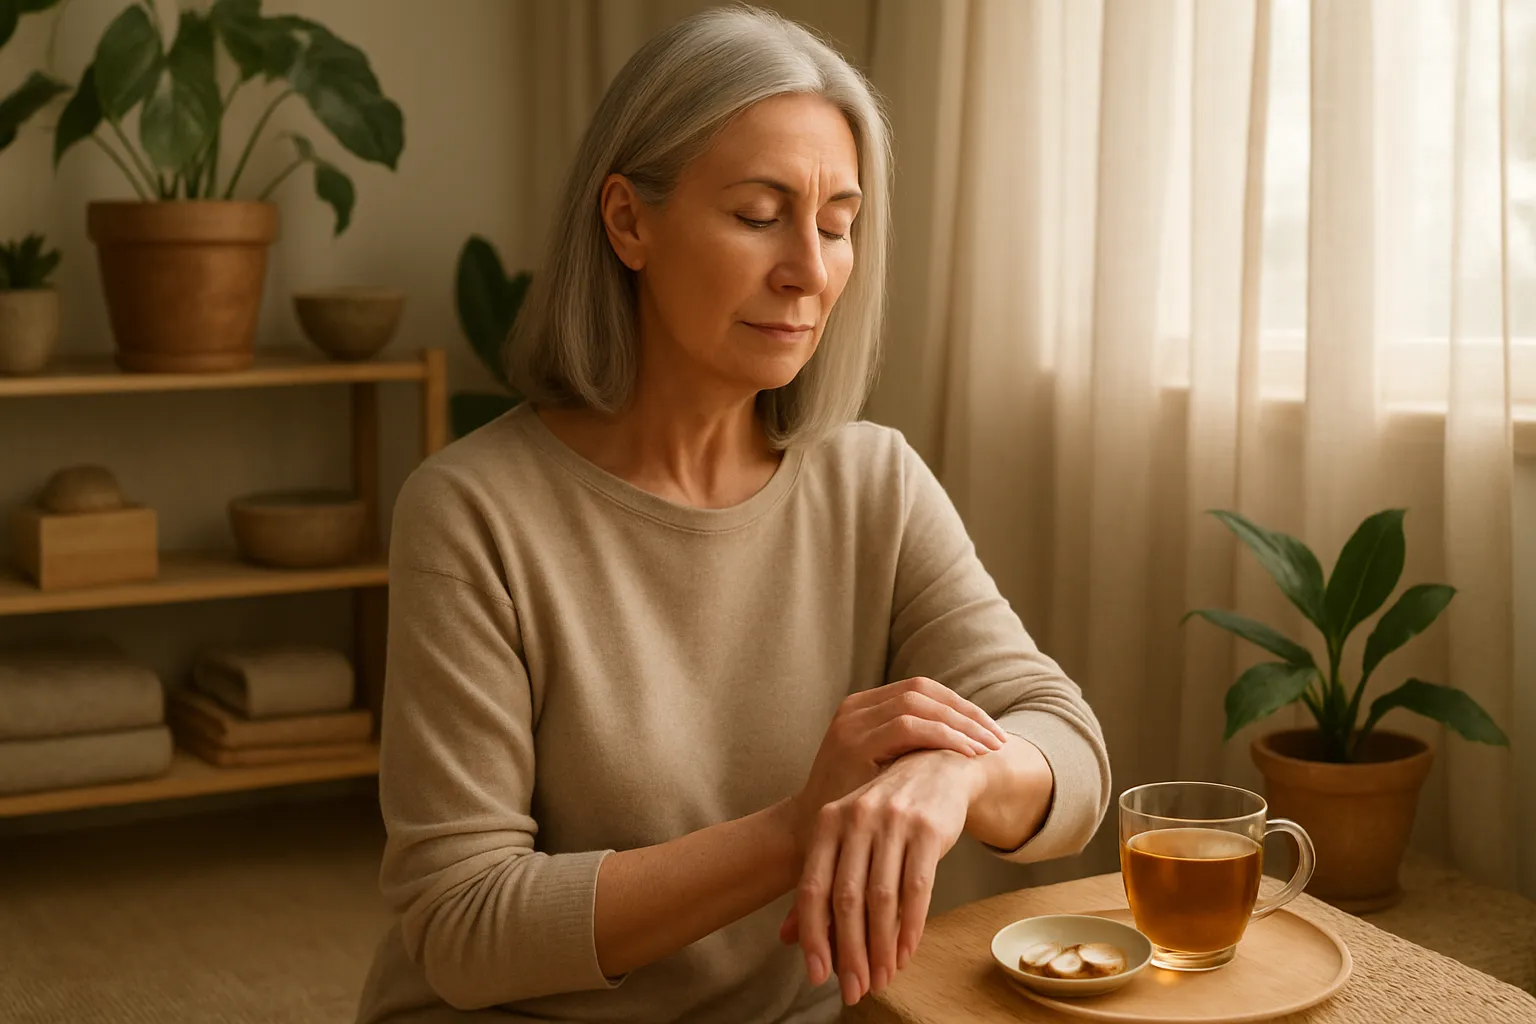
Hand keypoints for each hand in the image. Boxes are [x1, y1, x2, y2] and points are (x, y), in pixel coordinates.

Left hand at [785, 748, 981, 1005]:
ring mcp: (893, 821)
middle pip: (847, 899)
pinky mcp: (928, 829)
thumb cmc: (886, 812)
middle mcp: (856, 818)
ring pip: (882, 899)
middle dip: (849, 952)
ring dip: (881, 947)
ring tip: (882, 978)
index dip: (814, 936)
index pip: (813, 889)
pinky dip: (910, 927)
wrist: (938, 767)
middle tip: (854, 989)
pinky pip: (917, 888)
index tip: (818, 977)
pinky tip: (906, 952)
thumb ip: (821, 886)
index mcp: (828, 821)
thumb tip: (787, 939)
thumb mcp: (848, 838)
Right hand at [792, 677, 1006, 833]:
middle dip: (966, 712)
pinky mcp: (853, 744)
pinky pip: (910, 727)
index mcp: (862, 707)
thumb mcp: (882, 769)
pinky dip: (944, 737)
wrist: (809, 836)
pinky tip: (966, 754)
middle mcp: (855, 707)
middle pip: (923, 689)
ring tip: (988, 748)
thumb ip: (910, 749)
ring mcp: (852, 723)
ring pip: (919, 703)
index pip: (921, 689)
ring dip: (960, 723)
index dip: (959, 705)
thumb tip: (967, 738)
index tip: (988, 731)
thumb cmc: (853, 808)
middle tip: (998, 738)